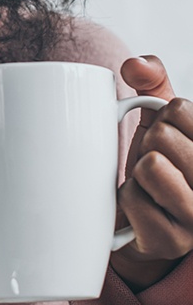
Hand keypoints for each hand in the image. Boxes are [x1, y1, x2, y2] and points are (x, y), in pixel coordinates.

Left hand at [111, 55, 192, 289]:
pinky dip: (126, 199)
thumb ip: (152, 82)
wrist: (137, 224)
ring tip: (147, 186)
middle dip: (147, 145)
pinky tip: (140, 210)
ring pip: (150, 165)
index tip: (165, 138)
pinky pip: (133, 198)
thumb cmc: (151, 163)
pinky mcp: (174, 240)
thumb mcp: (157, 119)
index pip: (179, 109)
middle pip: (162, 135)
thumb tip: (135, 64)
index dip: (160, 120)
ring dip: (136, 173)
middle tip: (152, 165)